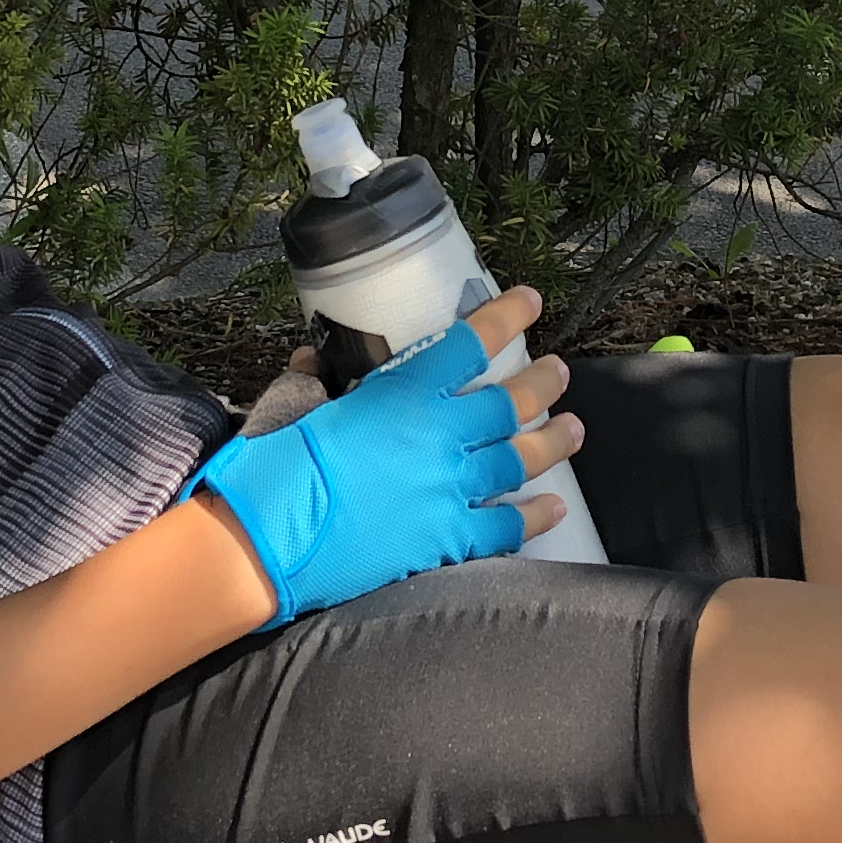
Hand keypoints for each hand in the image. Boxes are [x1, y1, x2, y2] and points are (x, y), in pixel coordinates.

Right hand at [196, 294, 574, 623]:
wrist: (266, 539)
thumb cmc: (272, 465)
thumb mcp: (291, 404)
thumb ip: (314, 380)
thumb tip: (312, 362)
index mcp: (403, 393)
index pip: (469, 343)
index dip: (506, 317)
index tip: (531, 301)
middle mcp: (438, 437)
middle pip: (509, 403)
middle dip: (543, 384)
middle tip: (561, 373)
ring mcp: (448, 490)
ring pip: (518, 460)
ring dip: (552, 443)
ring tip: (574, 429)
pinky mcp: (446, 541)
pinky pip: (506, 527)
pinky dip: (535, 516)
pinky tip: (554, 507)